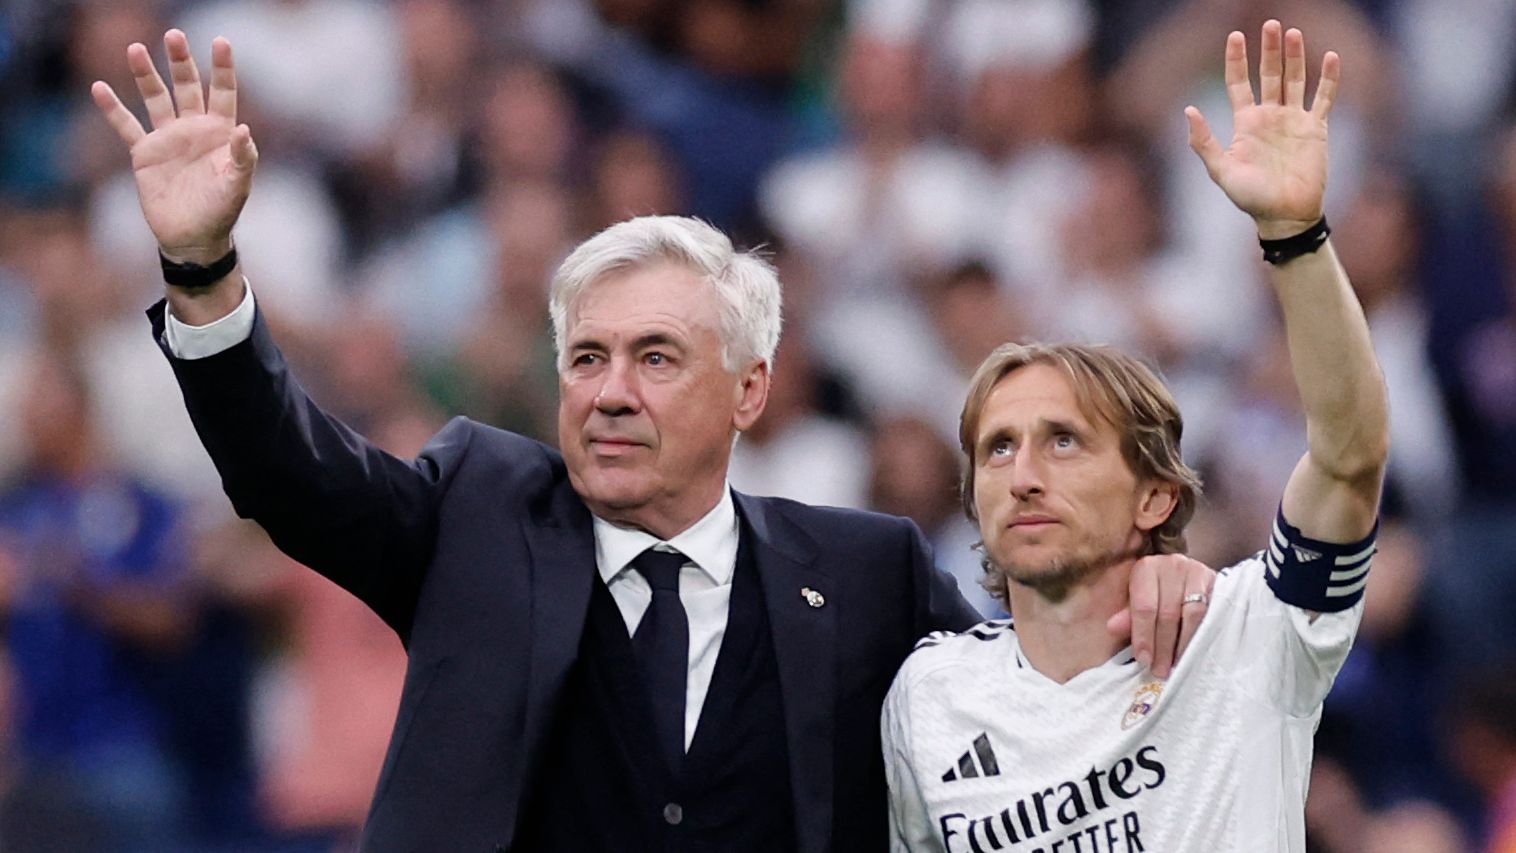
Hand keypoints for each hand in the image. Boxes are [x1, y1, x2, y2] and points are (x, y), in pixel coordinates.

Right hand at [90, 30, 256, 263]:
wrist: (193, 237)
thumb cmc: (221, 211)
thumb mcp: (237, 185)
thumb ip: (243, 158)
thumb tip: (245, 131)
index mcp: (220, 132)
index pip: (222, 93)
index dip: (222, 68)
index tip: (221, 41)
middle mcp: (194, 128)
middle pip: (186, 86)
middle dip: (181, 62)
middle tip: (174, 35)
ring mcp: (168, 138)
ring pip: (156, 98)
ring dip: (146, 75)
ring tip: (135, 49)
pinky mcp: (145, 153)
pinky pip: (126, 126)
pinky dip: (113, 109)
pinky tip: (99, 87)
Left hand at [1108, 553, 1215, 677]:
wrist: (1186, 574)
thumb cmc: (1156, 591)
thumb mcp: (1137, 600)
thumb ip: (1129, 616)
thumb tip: (1113, 628)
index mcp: (1147, 568)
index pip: (1144, 607)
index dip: (1143, 635)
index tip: (1144, 659)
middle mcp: (1172, 565)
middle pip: (1168, 612)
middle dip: (1163, 646)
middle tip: (1160, 669)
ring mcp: (1197, 572)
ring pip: (1193, 614)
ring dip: (1184, 644)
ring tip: (1177, 665)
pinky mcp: (1217, 582)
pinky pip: (1212, 613)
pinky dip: (1202, 635)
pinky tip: (1195, 651)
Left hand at [1185, 21, 1338, 238]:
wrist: (1285, 215)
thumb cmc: (1251, 198)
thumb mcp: (1222, 171)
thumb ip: (1204, 142)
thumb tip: (1188, 111)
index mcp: (1245, 123)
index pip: (1238, 83)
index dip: (1236, 60)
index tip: (1235, 36)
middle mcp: (1269, 116)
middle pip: (1268, 74)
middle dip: (1269, 50)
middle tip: (1271, 24)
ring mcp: (1293, 120)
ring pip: (1295, 80)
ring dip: (1295, 57)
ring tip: (1293, 32)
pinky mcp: (1316, 129)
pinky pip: (1324, 98)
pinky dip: (1328, 78)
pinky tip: (1331, 57)